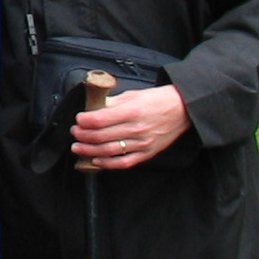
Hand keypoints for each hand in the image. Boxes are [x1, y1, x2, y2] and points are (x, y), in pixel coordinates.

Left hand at [72, 83, 189, 169]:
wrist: (184, 109)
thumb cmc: (158, 100)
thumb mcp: (133, 95)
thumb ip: (113, 103)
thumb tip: (93, 109)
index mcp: (132, 111)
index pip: (100, 119)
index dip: (85, 121)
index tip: (78, 119)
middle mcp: (137, 129)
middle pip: (102, 136)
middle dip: (83, 135)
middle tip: (75, 132)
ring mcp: (142, 143)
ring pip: (110, 151)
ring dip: (89, 151)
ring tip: (78, 147)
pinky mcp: (147, 153)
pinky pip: (125, 162)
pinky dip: (108, 164)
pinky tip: (96, 160)